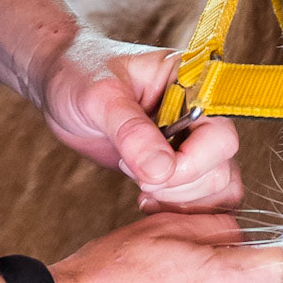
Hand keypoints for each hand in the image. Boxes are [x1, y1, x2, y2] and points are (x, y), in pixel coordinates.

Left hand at [30, 25, 240, 209]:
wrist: (61, 84)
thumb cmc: (80, 73)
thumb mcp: (99, 97)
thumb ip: (131, 131)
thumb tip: (162, 171)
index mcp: (194, 83)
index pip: (221, 134)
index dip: (191, 162)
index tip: (148, 170)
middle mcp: (202, 112)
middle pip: (221, 167)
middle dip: (177, 184)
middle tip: (133, 171)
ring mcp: (193, 140)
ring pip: (218, 188)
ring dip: (178, 200)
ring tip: (139, 184)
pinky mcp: (180, 164)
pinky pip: (201, 198)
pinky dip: (178, 209)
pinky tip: (145, 199)